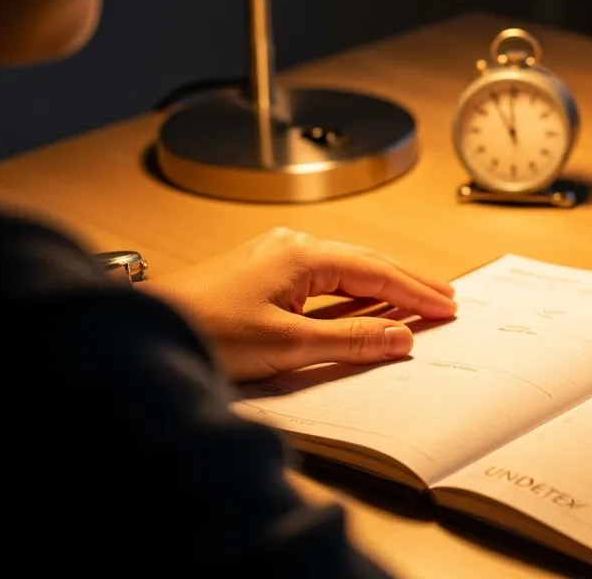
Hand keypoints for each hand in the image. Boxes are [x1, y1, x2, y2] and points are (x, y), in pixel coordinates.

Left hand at [144, 228, 456, 381]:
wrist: (144, 331)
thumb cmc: (203, 330)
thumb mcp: (286, 344)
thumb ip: (350, 341)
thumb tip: (400, 337)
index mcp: (303, 253)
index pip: (377, 273)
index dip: (417, 293)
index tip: (448, 307)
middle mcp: (292, 247)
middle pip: (367, 265)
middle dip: (409, 284)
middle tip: (446, 300)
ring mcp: (276, 260)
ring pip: (346, 272)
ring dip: (383, 289)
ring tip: (418, 302)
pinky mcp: (262, 278)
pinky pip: (323, 281)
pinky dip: (353, 295)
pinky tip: (366, 307)